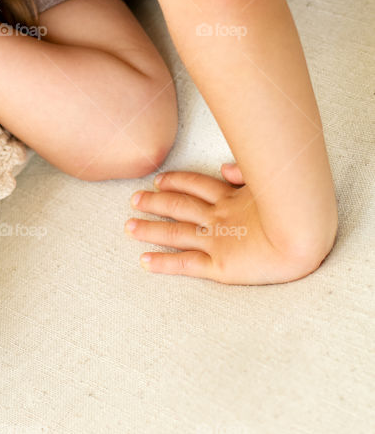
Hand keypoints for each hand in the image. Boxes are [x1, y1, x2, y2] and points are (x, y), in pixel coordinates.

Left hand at [124, 162, 331, 285]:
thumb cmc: (296, 209)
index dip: (176, 181)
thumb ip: (246, 174)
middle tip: (133, 200)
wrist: (306, 235)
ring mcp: (217, 241)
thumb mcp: (271, 183)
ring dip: (150, 229)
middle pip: (179, 206)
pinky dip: (163, 262)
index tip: (159, 180)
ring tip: (128, 227)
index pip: (196, 186)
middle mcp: (219, 218)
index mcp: (232, 198)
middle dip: (154, 203)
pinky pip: (186, 263)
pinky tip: (144, 261)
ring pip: (175, 232)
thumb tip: (223, 168)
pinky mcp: (220, 265)